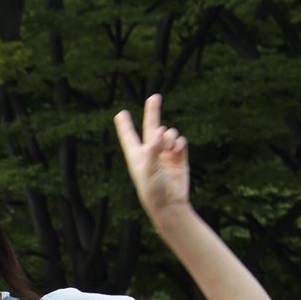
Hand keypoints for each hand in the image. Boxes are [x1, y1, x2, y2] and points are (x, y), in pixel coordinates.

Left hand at [114, 95, 189, 224]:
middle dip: (153, 112)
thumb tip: (159, 131)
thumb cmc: (152, 188)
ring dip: (169, 137)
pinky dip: (179, 143)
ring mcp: (165, 153)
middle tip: (154, 97)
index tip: (120, 114)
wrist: (170, 202)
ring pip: (169, 133)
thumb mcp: (148, 168)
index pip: (128, 136)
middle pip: (151, 127)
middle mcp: (150, 151)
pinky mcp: (179, 156)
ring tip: (168, 149)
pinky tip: (177, 151)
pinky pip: (180, 141)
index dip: (124, 125)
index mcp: (136, 155)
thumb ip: (153, 148)